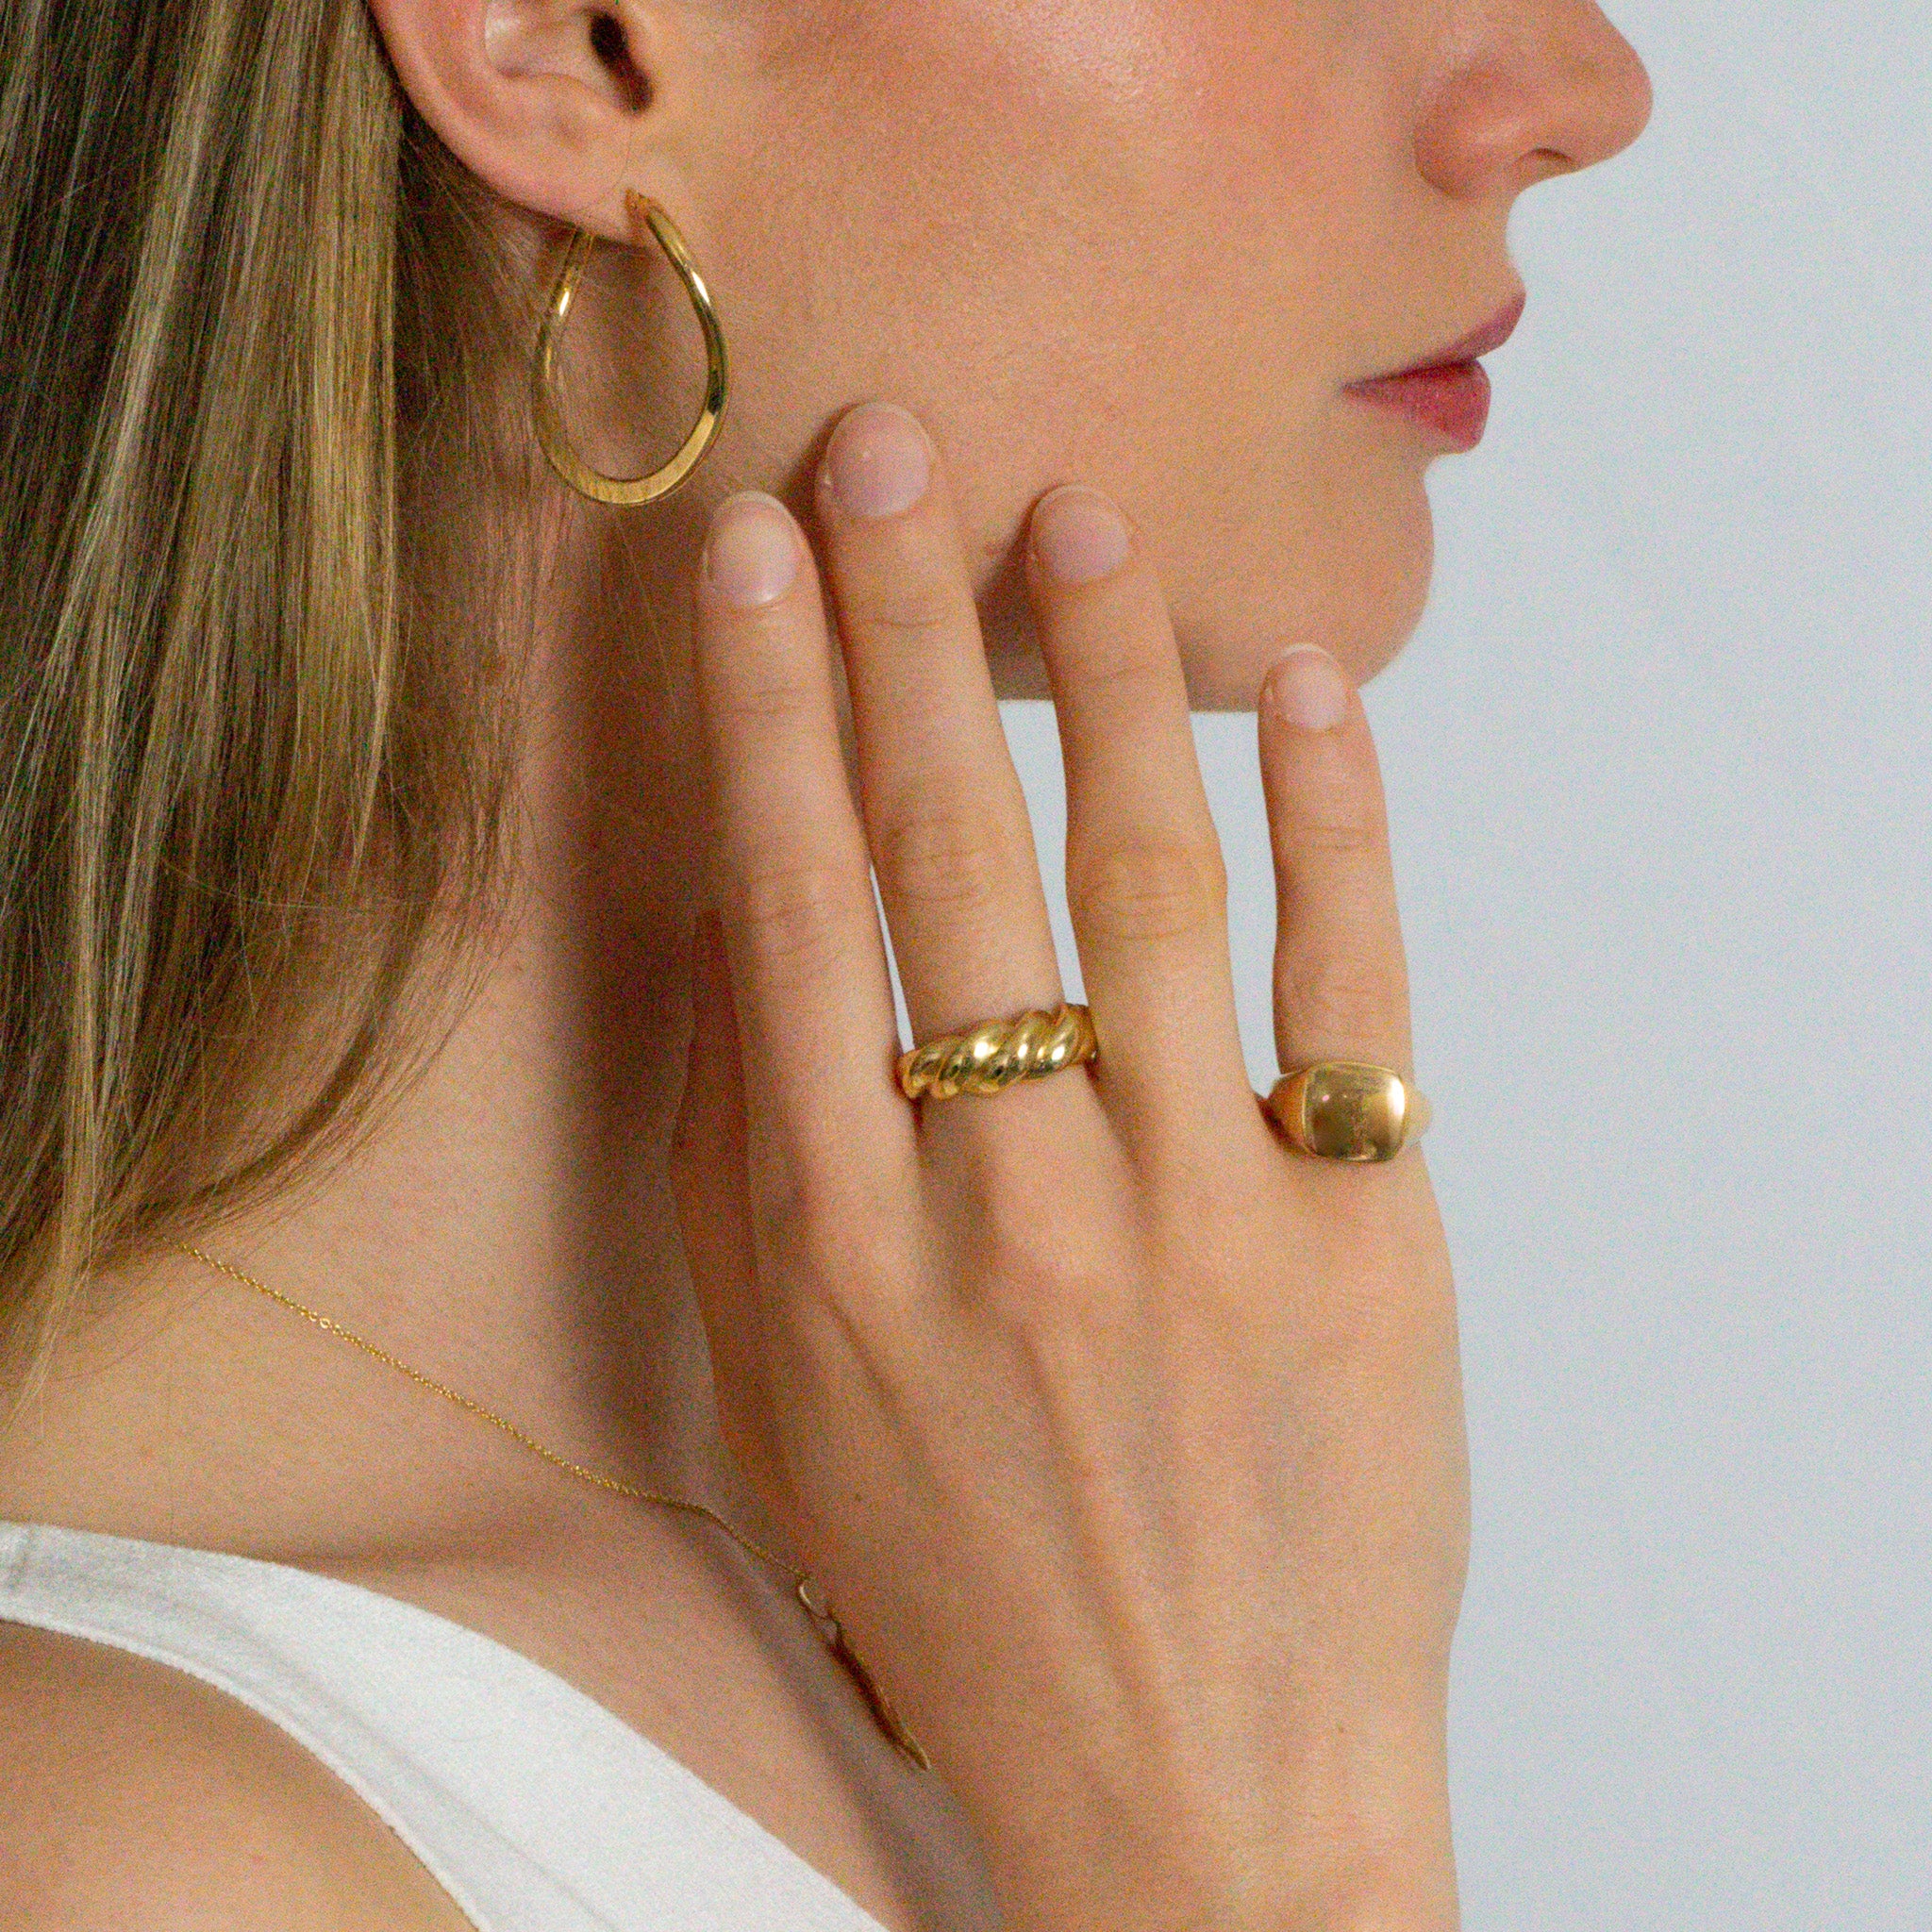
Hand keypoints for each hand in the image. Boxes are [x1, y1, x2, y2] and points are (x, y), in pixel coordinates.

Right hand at [671, 400, 1467, 1931]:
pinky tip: (1305, 688)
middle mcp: (1006, 1206)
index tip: (748, 553)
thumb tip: (738, 938)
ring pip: (1147, 878)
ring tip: (1079, 526)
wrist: (1193, 1783)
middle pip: (949, 853)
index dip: (760, 708)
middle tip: (894, 452)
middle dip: (902, 628)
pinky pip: (1351, 984)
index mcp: (843, 1245)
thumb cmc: (962, 1587)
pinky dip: (1336, 817)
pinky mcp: (1360, 1243)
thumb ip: (755, 1171)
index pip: (791, 910)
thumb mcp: (789, 1403)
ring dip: (1108, 676)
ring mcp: (1197, 1216)